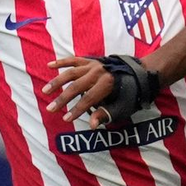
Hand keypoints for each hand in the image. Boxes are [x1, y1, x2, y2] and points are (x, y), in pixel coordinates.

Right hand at [43, 54, 158, 127]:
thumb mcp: (122, 106)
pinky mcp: (90, 60)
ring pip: (70, 72)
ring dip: (57, 82)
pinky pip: (73, 60)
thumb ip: (105, 114)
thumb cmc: (131, 93)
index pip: (88, 99)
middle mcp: (98, 72)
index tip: (65, 119)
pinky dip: (61, 62)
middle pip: (76, 86)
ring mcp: (93, 64)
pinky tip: (49, 66)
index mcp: (107, 83)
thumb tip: (92, 126)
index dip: (76, 110)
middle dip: (62, 99)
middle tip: (51, 109)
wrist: (139, 72)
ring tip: (45, 91)